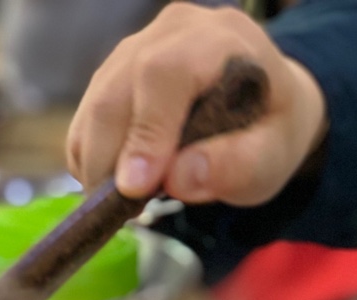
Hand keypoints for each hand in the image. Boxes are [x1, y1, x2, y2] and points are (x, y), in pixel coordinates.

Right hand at [67, 3, 326, 205]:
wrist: (260, 105)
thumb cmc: (268, 129)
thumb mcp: (273, 155)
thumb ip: (237, 166)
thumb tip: (177, 179)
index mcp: (219, 38)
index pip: (164, 74)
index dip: (145, 132)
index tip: (135, 187)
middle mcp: (169, 32)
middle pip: (115, 92)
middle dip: (110, 158)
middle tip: (124, 209)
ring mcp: (132, 50)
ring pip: (92, 108)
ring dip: (97, 164)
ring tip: (123, 203)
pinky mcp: (109, 76)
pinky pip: (83, 121)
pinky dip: (89, 160)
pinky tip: (117, 181)